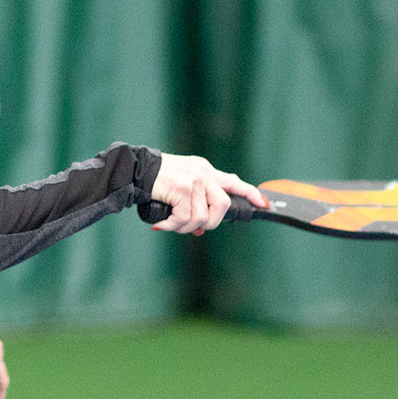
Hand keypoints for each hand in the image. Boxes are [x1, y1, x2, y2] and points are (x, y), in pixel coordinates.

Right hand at [148, 154, 267, 234]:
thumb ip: (193, 201)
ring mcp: (194, 180)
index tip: (263, 203)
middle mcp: (203, 173)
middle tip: (194, 228)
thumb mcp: (179, 184)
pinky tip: (163, 225)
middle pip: (223, 205)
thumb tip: (199, 229)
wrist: (134, 169)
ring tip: (172, 225)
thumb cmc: (154, 180)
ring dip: (186, 228)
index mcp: (204, 170)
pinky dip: (173, 227)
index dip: (250, 193)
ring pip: (202, 217)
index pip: (233, 181)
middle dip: (211, 223)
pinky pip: (185, 219)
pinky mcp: (182, 188)